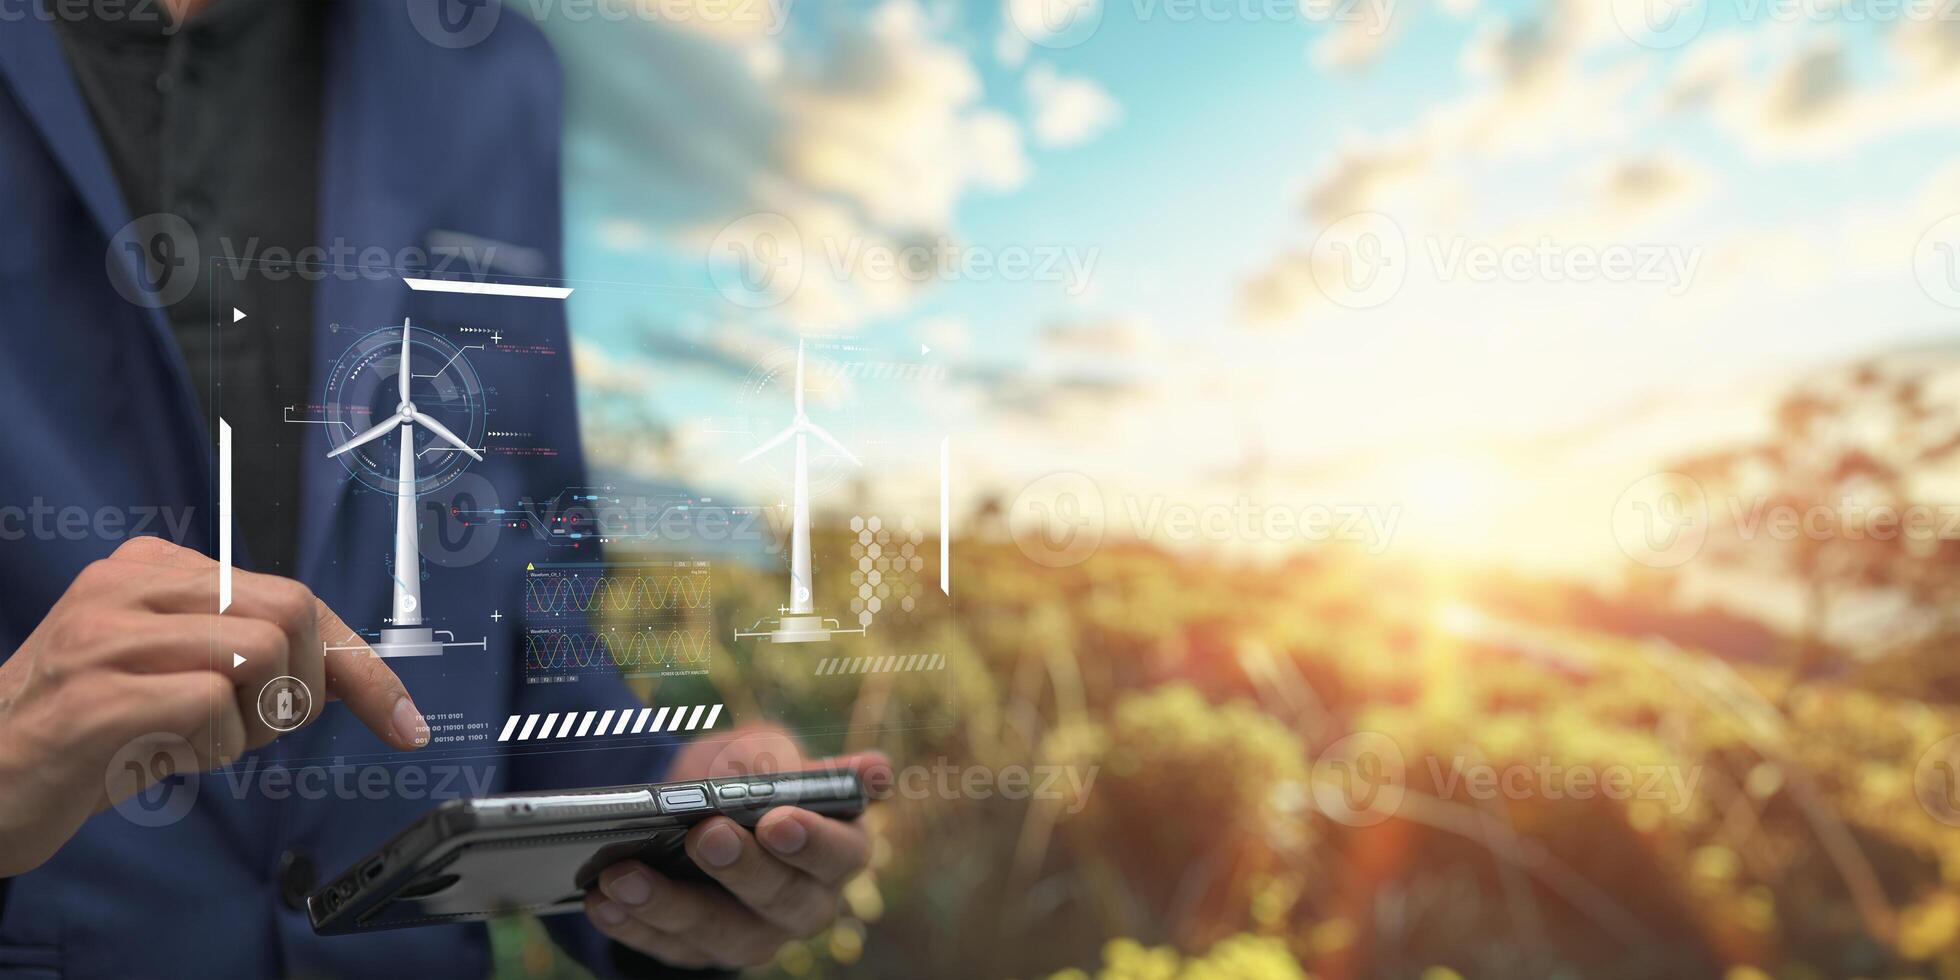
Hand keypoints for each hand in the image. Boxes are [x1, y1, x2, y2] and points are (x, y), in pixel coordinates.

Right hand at [0, 536, 425, 875]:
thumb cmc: (85, 735)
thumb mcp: (175, 676)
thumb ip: (247, 656)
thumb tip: (347, 675)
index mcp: (154, 568)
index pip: (295, 597)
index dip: (360, 664)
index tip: (404, 720)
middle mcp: (129, 584)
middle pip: (292, 614)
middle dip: (304, 689)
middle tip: (252, 731)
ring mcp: (107, 634)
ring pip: (261, 654)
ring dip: (253, 725)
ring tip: (193, 744)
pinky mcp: (95, 694)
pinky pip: (211, 706)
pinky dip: (210, 749)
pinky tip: (159, 758)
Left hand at [583, 729, 886, 970]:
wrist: (692, 806)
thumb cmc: (744, 775)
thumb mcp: (762, 751)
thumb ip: (778, 759)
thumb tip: (835, 771)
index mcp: (837, 849)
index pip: (840, 853)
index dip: (812, 841)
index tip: (777, 819)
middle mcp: (805, 902)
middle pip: (783, 900)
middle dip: (741, 869)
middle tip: (705, 835)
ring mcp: (754, 934)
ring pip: (721, 934)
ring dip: (670, 904)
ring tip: (625, 873)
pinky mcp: (702, 953)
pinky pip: (668, 948)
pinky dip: (633, 924)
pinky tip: (603, 899)